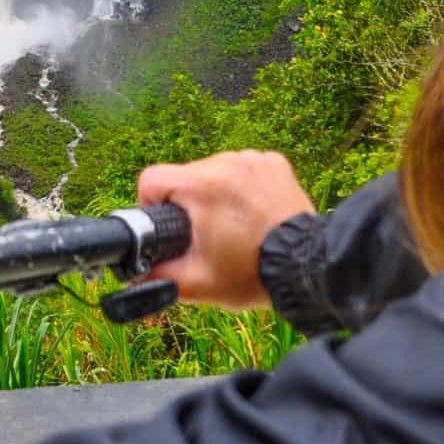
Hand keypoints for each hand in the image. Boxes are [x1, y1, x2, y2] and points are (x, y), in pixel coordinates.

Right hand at [137, 150, 315, 310]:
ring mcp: (252, 160)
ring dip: (217, 193)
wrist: (307, 269)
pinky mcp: (273, 162)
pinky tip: (255, 212)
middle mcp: (225, 163)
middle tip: (208, 235)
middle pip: (185, 177)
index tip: (167, 224)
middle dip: (190, 204)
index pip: (151, 179)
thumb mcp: (197, 283)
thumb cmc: (252, 275)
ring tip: (236, 225)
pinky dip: (243, 187)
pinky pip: (243, 169)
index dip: (150, 204)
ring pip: (215, 172)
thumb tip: (136, 272)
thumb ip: (158, 275)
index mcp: (201, 186)